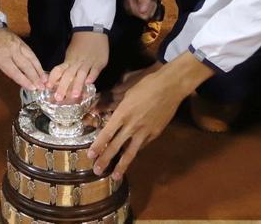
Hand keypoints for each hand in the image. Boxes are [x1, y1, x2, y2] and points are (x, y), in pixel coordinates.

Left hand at [0, 28, 46, 91]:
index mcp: (0, 56)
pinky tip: (41, 68)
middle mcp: (11, 50)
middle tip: (42, 88)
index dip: (23, 80)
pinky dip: (37, 61)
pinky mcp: (20, 41)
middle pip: (26, 66)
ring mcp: (17, 45)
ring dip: (39, 69)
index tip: (32, 88)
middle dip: (35, 77)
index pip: (14, 71)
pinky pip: (31, 52)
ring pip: (31, 58)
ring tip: (45, 80)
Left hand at [46, 31, 109, 101]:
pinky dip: (92, 76)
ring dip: (77, 84)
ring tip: (74, 96)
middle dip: (63, 87)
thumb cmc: (80, 43)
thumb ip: (67, 66)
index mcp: (69, 60)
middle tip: (58, 99)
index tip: (47, 88)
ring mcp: (88, 62)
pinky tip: (89, 83)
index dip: (53, 78)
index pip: (58, 70)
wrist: (92, 29)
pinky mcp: (99, 62)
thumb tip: (59, 79)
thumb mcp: (71, 53)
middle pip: (68, 75)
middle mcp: (77, 63)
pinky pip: (94, 70)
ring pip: (81, 74)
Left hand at [87, 54, 210, 181]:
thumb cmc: (146, 85)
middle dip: (105, 160)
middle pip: (116, 146)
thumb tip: (105, 114)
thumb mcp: (127, 93)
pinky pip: (142, 145)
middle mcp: (132, 125)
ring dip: (121, 165)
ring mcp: (145, 131)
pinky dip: (135, 151)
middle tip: (96, 170)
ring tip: (115, 176)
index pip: (107, 134)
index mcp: (122, 113)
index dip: (98, 146)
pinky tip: (131, 157)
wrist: (170, 87)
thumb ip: (117, 107)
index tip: (90, 155)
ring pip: (131, 152)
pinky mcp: (155, 134)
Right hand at [123, 0, 157, 19]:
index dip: (150, 9)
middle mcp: (131, 7)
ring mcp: (136, 7)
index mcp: (128, 3)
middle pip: (145, 17)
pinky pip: (149, 14)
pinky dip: (154, 8)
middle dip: (152, 8)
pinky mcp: (141, 7)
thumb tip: (143, 11)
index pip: (142, 15)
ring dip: (154, 8)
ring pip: (148, 16)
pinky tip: (153, 1)